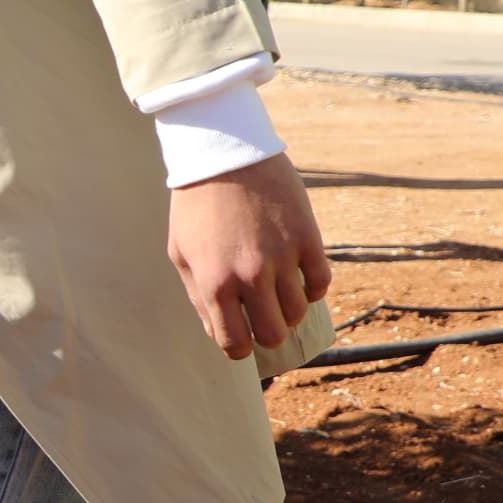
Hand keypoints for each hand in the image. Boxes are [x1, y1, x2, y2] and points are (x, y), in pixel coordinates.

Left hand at [167, 151, 330, 358]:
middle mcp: (250, 276)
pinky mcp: (307, 237)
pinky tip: (302, 281)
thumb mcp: (181, 253)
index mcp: (214, 283)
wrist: (223, 154)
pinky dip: (314, 289)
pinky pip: (321, 282)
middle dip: (269, 334)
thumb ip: (198, 296)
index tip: (243, 340)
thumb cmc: (196, 206)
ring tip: (280, 295)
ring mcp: (282, 257)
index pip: (234, 343)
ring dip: (290, 311)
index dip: (239, 348)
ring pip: (298, 311)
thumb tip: (217, 332)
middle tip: (265, 319)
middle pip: (273, 333)